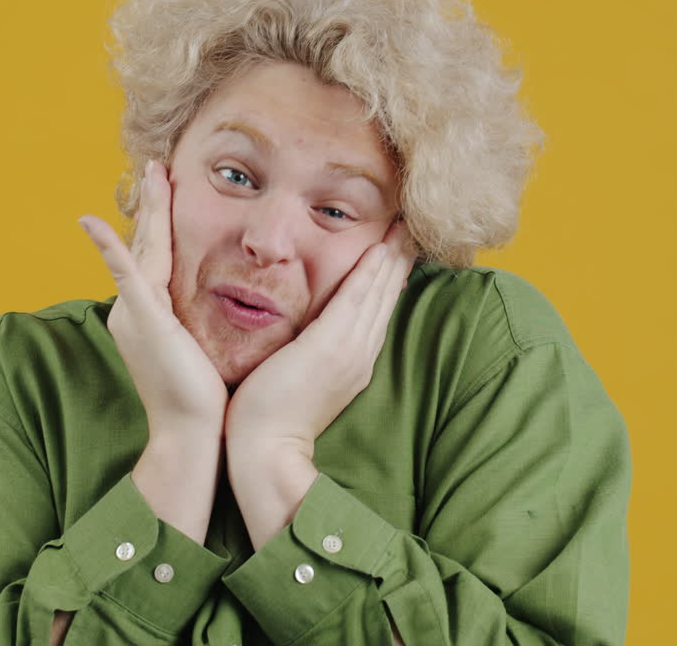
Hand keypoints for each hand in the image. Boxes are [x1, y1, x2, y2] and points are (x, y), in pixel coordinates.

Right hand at [79, 161, 227, 437]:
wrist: (192, 435)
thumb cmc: (202, 399)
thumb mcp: (202, 348)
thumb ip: (200, 322)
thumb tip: (221, 307)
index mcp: (153, 312)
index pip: (160, 255)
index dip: (162, 220)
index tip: (169, 186)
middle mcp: (137, 308)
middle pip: (149, 244)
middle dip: (153, 204)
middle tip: (156, 165)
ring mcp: (136, 313)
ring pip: (143, 249)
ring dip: (145, 210)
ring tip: (148, 174)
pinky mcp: (143, 321)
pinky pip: (124, 275)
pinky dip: (107, 248)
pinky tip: (90, 221)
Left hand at [224, 219, 416, 456]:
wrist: (265, 451)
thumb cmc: (271, 418)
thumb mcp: (300, 378)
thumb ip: (310, 353)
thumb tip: (307, 336)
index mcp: (354, 362)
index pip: (377, 310)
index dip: (390, 278)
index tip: (397, 248)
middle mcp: (359, 354)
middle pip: (386, 298)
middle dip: (399, 260)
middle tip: (411, 225)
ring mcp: (349, 351)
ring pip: (377, 294)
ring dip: (392, 258)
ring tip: (403, 226)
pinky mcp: (330, 347)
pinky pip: (355, 301)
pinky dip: (370, 274)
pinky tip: (380, 249)